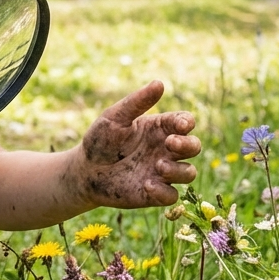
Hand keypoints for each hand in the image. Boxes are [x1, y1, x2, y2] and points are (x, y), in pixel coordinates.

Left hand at [71, 81, 199, 207]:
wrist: (84, 171)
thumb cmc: (100, 140)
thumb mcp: (115, 117)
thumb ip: (137, 102)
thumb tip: (159, 83)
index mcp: (160, 128)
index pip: (185, 122)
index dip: (187, 123)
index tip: (179, 125)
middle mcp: (165, 150)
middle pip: (194, 147)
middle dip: (188, 145)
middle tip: (170, 143)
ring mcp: (162, 173)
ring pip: (188, 173)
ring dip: (178, 170)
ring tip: (158, 166)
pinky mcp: (154, 194)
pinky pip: (171, 196)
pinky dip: (164, 192)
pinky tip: (147, 184)